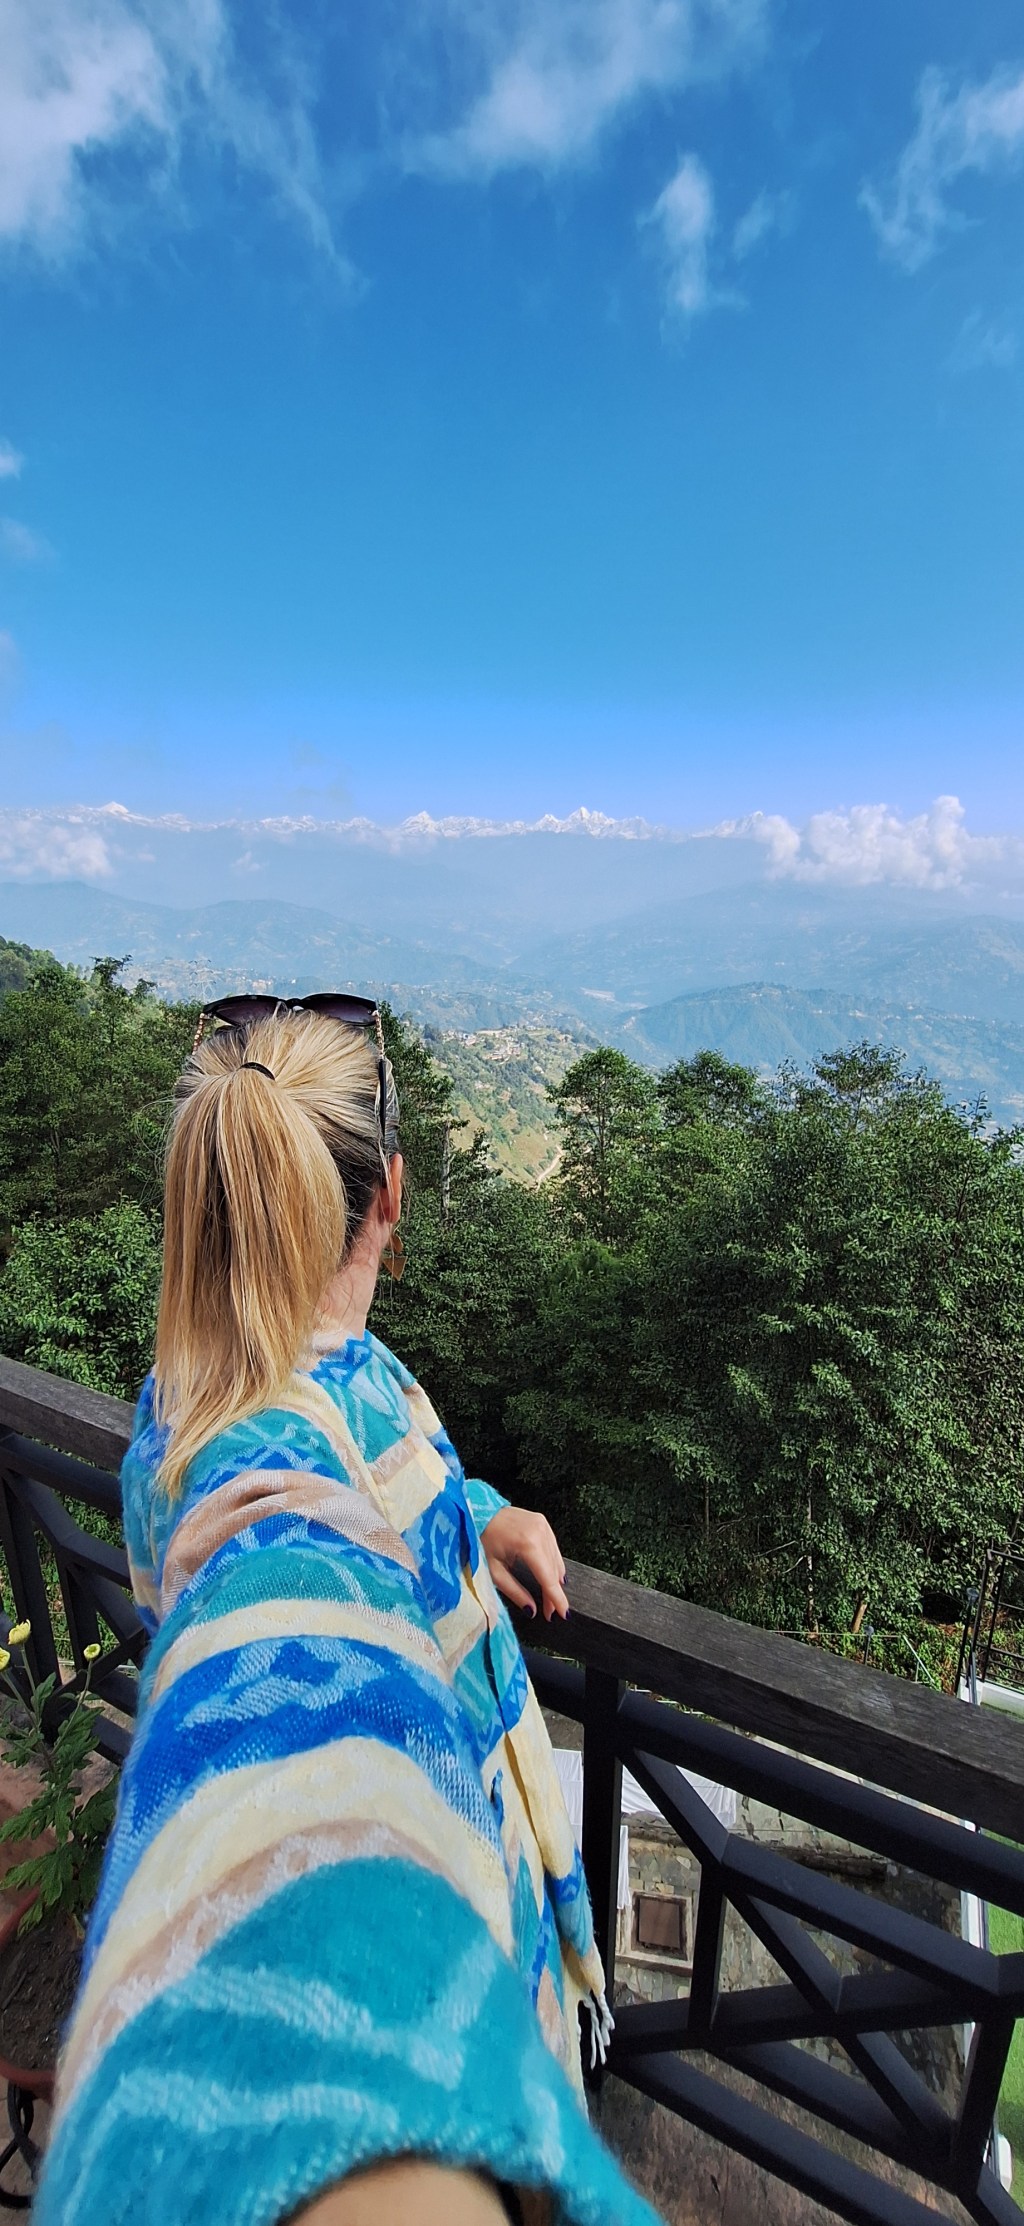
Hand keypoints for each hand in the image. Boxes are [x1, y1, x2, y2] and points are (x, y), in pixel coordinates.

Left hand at [480, 1505, 567, 1621]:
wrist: (478, 1511)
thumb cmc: (482, 1539)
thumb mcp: (494, 1571)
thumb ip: (515, 1592)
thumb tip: (531, 1610)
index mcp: (528, 1544)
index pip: (547, 1578)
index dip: (556, 1598)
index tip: (564, 1615)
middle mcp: (540, 1532)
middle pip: (553, 1570)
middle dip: (553, 1593)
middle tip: (550, 1612)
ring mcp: (543, 1525)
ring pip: (556, 1560)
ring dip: (554, 1580)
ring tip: (549, 1598)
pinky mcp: (542, 1522)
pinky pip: (553, 1548)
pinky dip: (553, 1564)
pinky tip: (552, 1576)